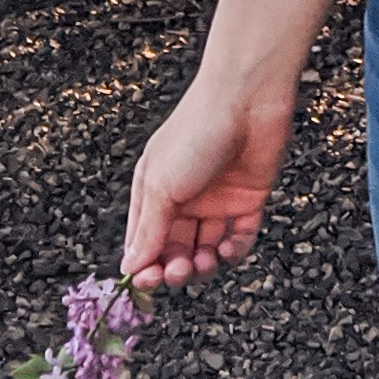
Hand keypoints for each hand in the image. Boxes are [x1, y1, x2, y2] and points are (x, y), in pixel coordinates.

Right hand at [120, 74, 296, 289]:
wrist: (246, 97)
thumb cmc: (195, 131)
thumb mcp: (161, 184)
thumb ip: (149, 230)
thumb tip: (129, 269)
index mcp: (154, 192)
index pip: (145, 241)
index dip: (145, 265)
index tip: (148, 280)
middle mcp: (185, 199)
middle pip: (176, 250)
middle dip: (175, 268)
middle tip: (178, 271)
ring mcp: (217, 201)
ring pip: (207, 250)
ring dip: (203, 265)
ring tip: (203, 261)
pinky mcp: (248, 201)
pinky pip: (240, 239)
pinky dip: (233, 252)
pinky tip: (226, 249)